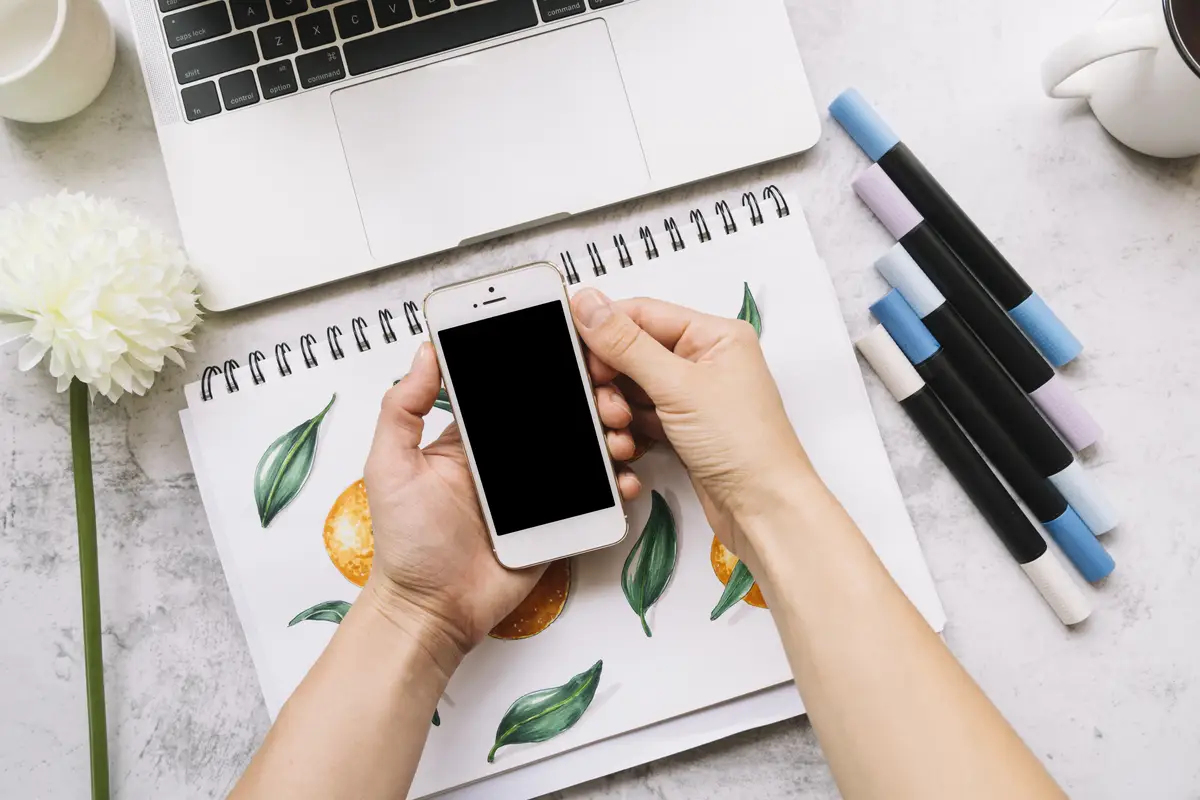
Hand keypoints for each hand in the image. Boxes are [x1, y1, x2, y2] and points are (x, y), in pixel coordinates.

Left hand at [361, 342, 638, 672]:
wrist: (433, 609)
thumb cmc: (407, 543)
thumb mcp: (390, 466)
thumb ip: (402, 408)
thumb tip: (424, 352)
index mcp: (473, 437)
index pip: (512, 386)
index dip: (541, 363)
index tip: (569, 346)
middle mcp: (508, 456)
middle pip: (560, 413)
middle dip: (590, 397)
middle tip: (605, 394)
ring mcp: (538, 488)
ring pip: (585, 449)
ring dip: (609, 435)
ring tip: (618, 434)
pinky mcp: (558, 520)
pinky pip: (595, 496)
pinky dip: (617, 483)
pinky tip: (623, 478)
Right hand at [570, 289, 818, 566]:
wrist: (764, 509)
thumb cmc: (747, 446)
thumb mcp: (678, 386)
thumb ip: (627, 344)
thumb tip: (589, 305)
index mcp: (714, 335)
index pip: (643, 314)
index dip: (605, 330)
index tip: (575, 345)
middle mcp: (705, 362)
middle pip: (633, 354)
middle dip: (612, 380)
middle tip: (607, 401)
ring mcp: (693, 398)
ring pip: (632, 390)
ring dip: (618, 411)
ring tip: (622, 429)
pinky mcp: (684, 430)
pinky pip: (641, 419)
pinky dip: (630, 433)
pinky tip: (631, 447)